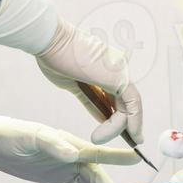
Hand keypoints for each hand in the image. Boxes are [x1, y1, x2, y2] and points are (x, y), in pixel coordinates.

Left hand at [0, 102, 137, 182]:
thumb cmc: (9, 134)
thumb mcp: (29, 136)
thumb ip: (51, 143)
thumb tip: (74, 154)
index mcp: (68, 142)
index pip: (97, 151)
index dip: (116, 157)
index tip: (135, 159)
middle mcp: (73, 154)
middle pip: (97, 174)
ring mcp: (67, 167)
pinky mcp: (60, 178)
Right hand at [35, 19, 142, 143]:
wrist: (50, 41)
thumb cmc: (55, 57)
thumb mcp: (74, 85)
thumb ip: (89, 99)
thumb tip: (101, 116)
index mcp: (107, 67)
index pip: (120, 96)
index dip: (122, 115)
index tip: (122, 131)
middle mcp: (118, 68)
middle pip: (129, 102)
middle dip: (128, 124)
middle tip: (132, 141)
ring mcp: (120, 71)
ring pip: (130, 106)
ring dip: (121, 127)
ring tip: (99, 139)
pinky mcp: (119, 77)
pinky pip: (130, 105)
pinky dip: (129, 122)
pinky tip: (122, 134)